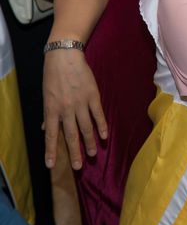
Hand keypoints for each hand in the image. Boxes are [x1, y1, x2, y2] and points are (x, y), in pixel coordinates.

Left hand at [43, 49, 106, 169]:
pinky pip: (98, 114)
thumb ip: (48, 114)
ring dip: (90, 142)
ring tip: (94, 153)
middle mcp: (65, 109)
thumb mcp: (46, 95)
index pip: (50, 135)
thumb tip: (44, 128)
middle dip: (74, 152)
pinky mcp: (93, 96)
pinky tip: (104, 135)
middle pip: (70, 135)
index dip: (51, 151)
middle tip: (79, 166)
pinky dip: (101, 125)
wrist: (65, 57)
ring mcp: (80, 103)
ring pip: (85, 127)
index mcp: (51, 110)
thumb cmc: (53, 75)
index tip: (51, 165)